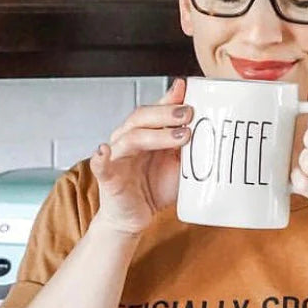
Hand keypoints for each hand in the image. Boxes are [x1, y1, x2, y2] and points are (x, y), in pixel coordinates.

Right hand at [90, 77, 192, 234]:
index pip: (154, 109)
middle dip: (166, 113)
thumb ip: (187, 143)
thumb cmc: (154, 188)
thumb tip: (208, 124)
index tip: (188, 90)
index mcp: (143, 132)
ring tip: (180, 136)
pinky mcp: (107, 178)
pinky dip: (100, 157)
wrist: (135, 218)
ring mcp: (116, 157)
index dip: (170, 98)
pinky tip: (103, 151)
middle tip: (188, 114)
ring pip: (131, 138)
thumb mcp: (177, 163)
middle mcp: (127, 139)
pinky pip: (100, 165)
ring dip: (155, 135)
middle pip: (142, 117)